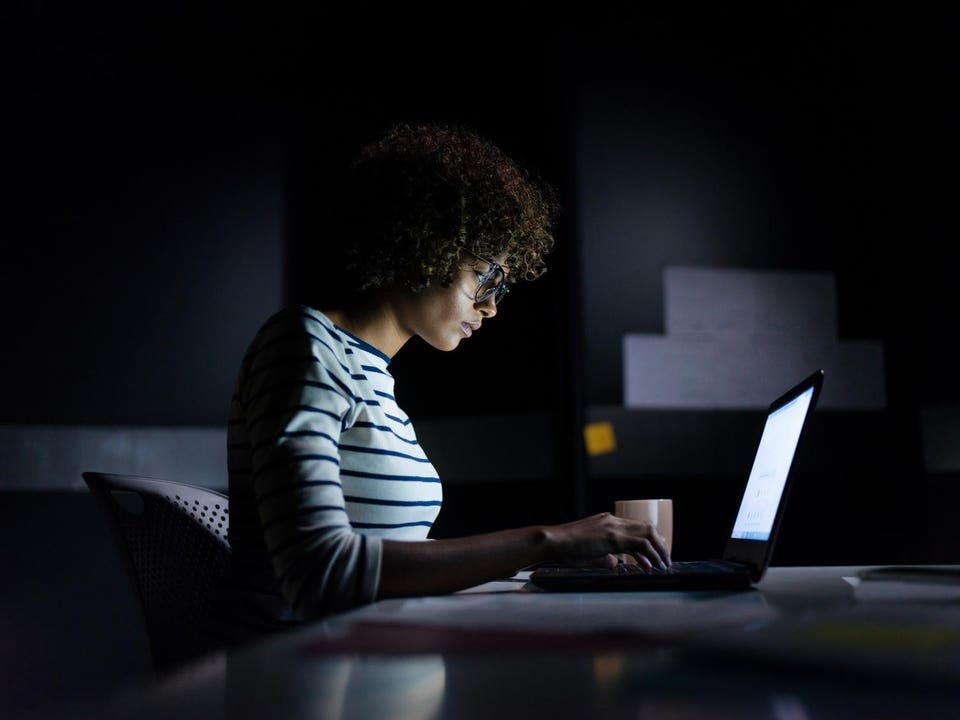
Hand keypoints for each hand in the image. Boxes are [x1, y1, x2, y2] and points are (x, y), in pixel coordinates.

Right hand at [544, 512, 671, 569]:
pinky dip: (649, 554)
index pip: (636, 529)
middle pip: (647, 528)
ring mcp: (612, 527)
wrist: (551, 542)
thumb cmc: (564, 549)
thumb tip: (615, 563)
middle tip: (665, 561)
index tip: (654, 558)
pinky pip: (639, 543)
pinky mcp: (611, 537)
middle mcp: (612, 521)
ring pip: (647, 534)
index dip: (649, 543)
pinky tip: (652, 566)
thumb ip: (604, 557)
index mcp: (607, 522)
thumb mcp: (588, 553)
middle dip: (660, 545)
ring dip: (658, 550)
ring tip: (664, 565)